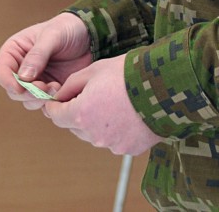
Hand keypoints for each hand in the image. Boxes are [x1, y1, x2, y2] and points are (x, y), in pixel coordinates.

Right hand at [0, 12, 90, 108]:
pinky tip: (61, 92)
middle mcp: (21, 68)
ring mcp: (34, 80)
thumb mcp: (53, 35)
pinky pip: (42, 104)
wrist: (89, 35)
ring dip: (39, 98)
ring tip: (56, 87)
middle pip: (13, 90)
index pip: (2, 71)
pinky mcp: (48, 89)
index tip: (20, 88)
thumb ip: (38, 55)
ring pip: (27, 100)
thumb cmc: (67, 28)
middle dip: (28, 93)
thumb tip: (23, 77)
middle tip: (44, 88)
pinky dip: (49, 103)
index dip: (8, 82)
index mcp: (15, 51)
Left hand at [44, 54, 161, 155]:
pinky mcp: (129, 148)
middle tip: (91, 94)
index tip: (57, 99)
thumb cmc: (129, 74)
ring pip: (94, 134)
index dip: (55, 106)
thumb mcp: (95, 70)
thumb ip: (72, 84)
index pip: (56, 116)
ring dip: (96, 121)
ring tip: (114, 101)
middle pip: (74, 126)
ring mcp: (112, 144)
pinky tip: (128, 112)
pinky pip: (114, 140)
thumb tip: (59, 96)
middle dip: (77, 112)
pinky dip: (116, 129)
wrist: (164, 85)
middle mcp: (93, 134)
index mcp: (81, 113)